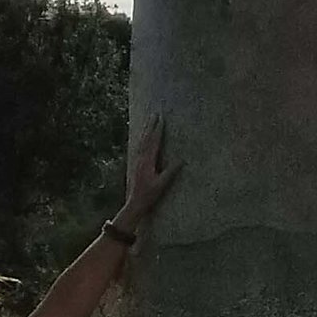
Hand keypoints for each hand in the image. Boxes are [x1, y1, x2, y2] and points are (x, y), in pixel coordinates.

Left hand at [117, 116, 180, 234]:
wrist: (134, 203)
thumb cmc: (149, 195)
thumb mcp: (162, 184)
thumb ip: (171, 172)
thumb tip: (182, 160)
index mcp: (147, 162)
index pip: (154, 142)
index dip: (158, 130)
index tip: (162, 119)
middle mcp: (140, 159)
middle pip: (146, 138)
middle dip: (150, 125)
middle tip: (154, 113)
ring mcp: (136, 161)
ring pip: (141, 141)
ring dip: (145, 130)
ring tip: (149, 120)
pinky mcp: (135, 164)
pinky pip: (138, 147)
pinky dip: (141, 139)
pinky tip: (142, 136)